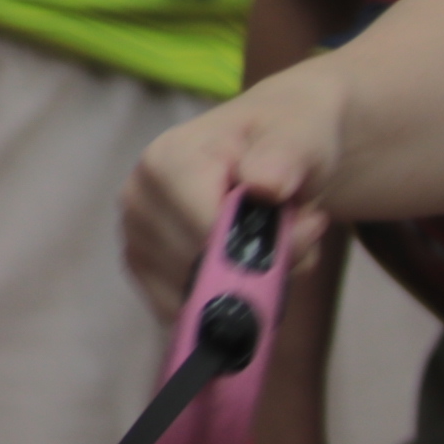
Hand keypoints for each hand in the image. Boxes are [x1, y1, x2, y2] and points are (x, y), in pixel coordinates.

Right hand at [124, 76, 344, 310]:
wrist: (272, 141)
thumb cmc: (285, 135)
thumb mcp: (299, 134)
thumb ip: (285, 157)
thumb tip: (266, 186)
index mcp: (165, 162)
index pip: (207, 234)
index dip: (266, 244)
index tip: (308, 224)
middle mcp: (137, 200)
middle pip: (203, 268)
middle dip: (263, 264)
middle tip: (301, 231)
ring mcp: (135, 237)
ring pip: (198, 294)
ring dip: (250, 282)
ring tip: (274, 238)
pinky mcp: (142, 269)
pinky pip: (188, 309)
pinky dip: (227, 296)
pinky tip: (245, 260)